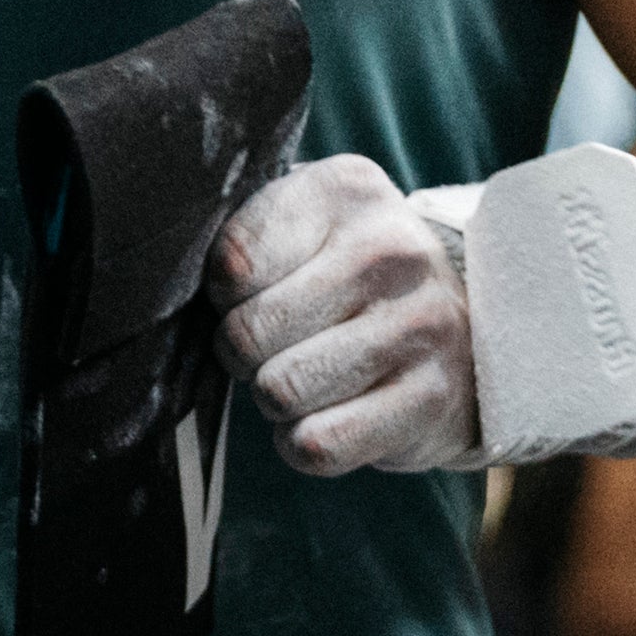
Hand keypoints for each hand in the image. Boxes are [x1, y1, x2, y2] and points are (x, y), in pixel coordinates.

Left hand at [211, 153, 477, 473]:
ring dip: (276, 398)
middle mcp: (390, 251)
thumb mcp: (305, 222)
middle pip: (247, 333)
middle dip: (245, 351)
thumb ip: (241, 235)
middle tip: (279, 344)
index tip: (256, 292)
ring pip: (279, 391)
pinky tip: (329, 413)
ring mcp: (418, 326)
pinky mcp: (427, 400)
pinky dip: (304, 441)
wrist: (472, 324)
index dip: (224, 294)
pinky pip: (316, 445)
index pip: (230, 263)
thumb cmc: (351, 274)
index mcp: (345, 191)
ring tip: (308, 374)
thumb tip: (163, 284)